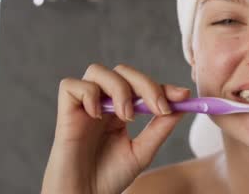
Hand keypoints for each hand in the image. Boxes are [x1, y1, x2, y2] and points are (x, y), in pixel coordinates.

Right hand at [41, 63, 189, 193]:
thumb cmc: (110, 177)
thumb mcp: (143, 151)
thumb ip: (161, 127)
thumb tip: (183, 104)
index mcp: (121, 110)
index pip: (141, 86)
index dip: (161, 86)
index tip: (181, 95)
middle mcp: (103, 103)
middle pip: (122, 72)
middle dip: (145, 84)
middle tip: (157, 108)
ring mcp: (84, 106)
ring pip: (98, 71)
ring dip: (119, 89)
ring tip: (126, 117)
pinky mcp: (65, 112)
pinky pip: (71, 85)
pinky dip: (89, 94)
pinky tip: (97, 115)